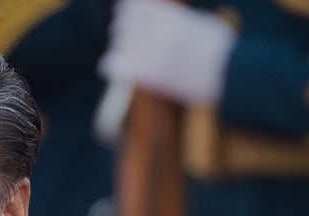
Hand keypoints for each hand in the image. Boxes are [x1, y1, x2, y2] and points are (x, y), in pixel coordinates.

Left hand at [98, 0, 235, 104]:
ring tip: (124, 53)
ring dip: (120, 48)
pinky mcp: (149, 75)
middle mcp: (158, 32)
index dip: (128, 12)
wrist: (234, 74)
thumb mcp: (199, 23)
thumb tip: (160, 16)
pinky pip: (116, 66)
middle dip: (122, 30)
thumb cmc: (221, 51)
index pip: (134, 7)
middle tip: (124, 36)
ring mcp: (152, 53)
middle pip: (123, 25)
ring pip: (118, 44)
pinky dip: (114, 65)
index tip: (127, 16)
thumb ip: (175, 19)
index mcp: (172, 17)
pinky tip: (118, 68)